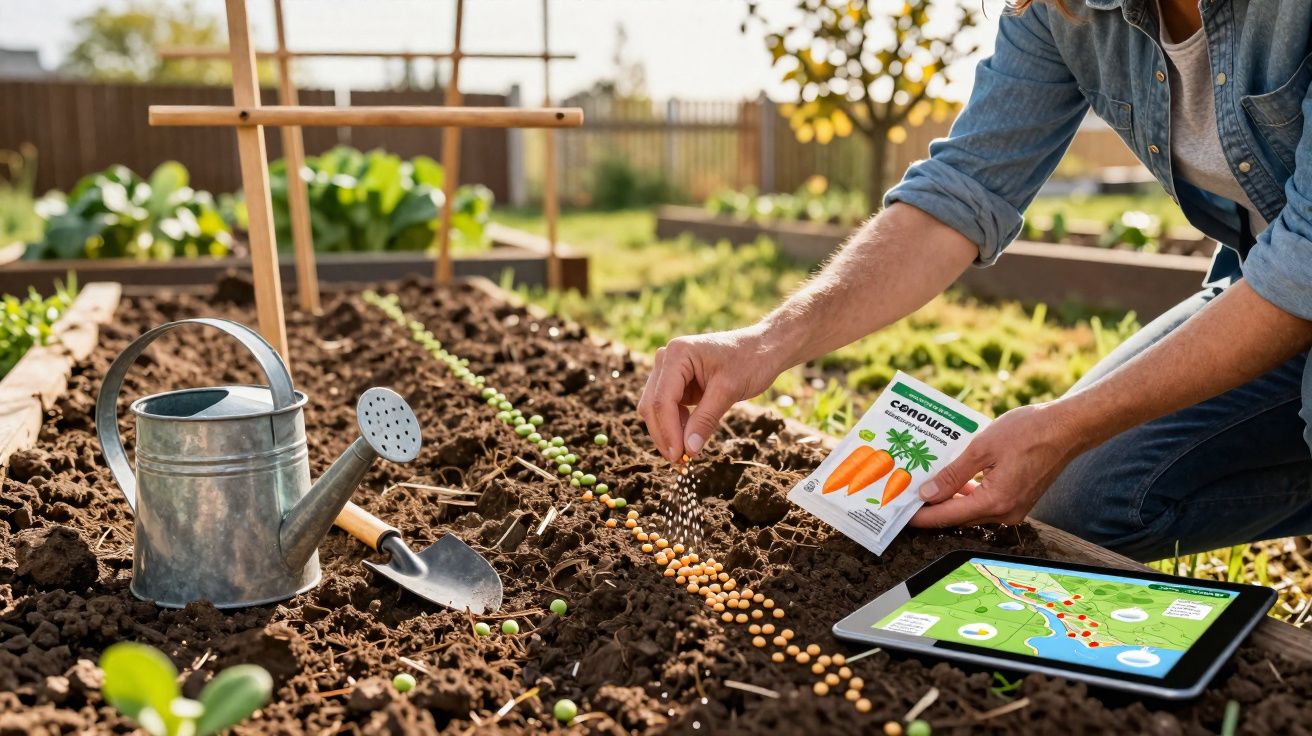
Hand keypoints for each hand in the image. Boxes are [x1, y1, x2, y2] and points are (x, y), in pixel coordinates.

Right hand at [638, 327, 783, 462]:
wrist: (763, 348)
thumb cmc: (750, 361)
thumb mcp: (728, 391)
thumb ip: (706, 420)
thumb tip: (689, 450)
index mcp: (677, 354)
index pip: (662, 400)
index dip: (668, 431)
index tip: (679, 456)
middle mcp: (666, 359)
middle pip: (652, 405)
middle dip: (664, 435)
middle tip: (680, 462)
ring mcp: (669, 371)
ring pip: (656, 410)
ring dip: (668, 433)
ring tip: (686, 455)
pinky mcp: (677, 383)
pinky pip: (668, 409)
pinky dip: (676, 426)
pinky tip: (689, 440)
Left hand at [909, 402, 1086, 527]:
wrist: (1066, 428)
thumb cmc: (1028, 432)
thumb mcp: (982, 448)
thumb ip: (953, 474)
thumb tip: (927, 493)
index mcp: (995, 501)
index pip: (947, 517)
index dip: (920, 516)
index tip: (899, 512)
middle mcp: (1005, 513)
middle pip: (958, 516)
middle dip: (931, 507)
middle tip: (906, 495)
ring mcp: (1014, 509)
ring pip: (971, 510)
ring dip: (949, 499)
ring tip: (923, 484)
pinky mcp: (1018, 501)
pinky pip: (985, 503)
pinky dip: (968, 494)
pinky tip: (953, 479)